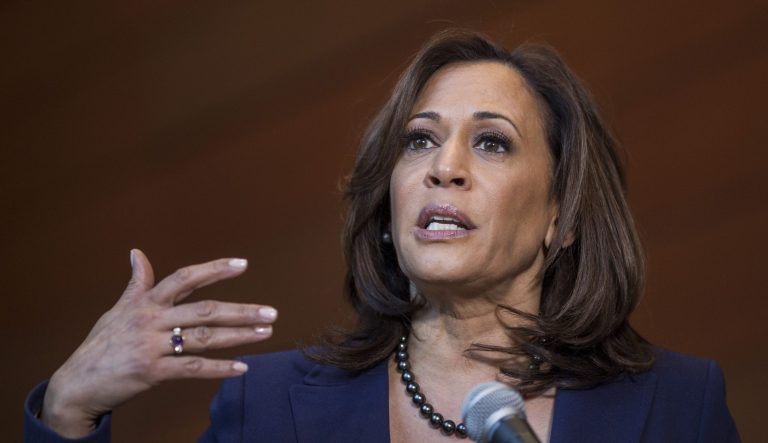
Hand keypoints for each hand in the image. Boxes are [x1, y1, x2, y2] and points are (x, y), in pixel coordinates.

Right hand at [40, 249, 276, 437]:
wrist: (76, 384)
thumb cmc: (101, 345)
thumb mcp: (118, 310)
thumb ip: (137, 284)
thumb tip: (137, 253)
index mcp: (146, 302)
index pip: (185, 278)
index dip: (214, 269)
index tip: (243, 264)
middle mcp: (150, 320)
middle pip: (204, 310)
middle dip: (240, 310)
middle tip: (271, 312)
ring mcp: (151, 346)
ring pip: (203, 338)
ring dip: (239, 336)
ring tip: (266, 333)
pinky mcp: (151, 372)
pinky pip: (192, 368)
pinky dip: (218, 368)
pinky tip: (241, 367)